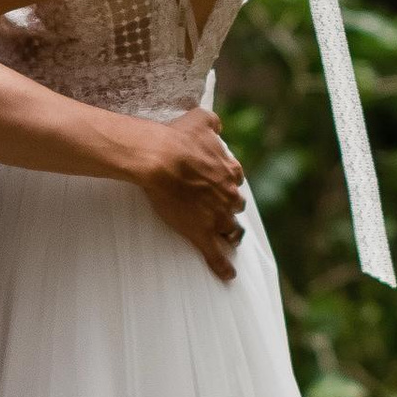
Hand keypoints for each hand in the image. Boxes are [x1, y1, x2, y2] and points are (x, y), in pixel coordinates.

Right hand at [131, 108, 246, 280]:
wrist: (160, 159)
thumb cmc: (177, 138)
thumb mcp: (199, 120)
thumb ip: (213, 121)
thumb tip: (218, 124)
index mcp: (228, 170)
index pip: (235, 178)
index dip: (229, 182)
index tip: (223, 184)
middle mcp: (228, 194)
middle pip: (236, 206)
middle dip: (231, 208)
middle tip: (222, 210)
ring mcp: (217, 216)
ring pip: (232, 230)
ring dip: (231, 234)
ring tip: (228, 239)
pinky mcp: (202, 233)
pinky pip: (216, 255)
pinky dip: (224, 267)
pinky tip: (229, 276)